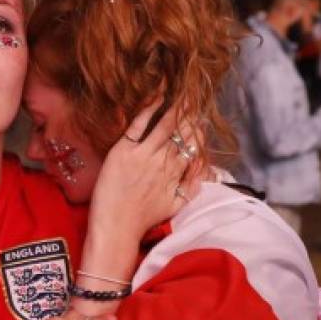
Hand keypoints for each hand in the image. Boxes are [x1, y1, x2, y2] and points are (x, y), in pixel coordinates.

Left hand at [89, 100, 196, 244]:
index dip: (198, 130)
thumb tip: (204, 173)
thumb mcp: (175, 206)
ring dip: (176, 106)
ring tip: (181, 92)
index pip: (194, 145)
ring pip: (166, 125)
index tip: (199, 118)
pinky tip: (157, 96)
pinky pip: (139, 125)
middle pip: (183, 131)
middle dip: (190, 112)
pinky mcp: (123, 152)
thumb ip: (191, 188)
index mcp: (177, 173)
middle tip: (193, 96)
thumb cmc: (143, 219)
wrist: (116, 227)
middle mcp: (164, 161)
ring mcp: (144, 155)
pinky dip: (149, 108)